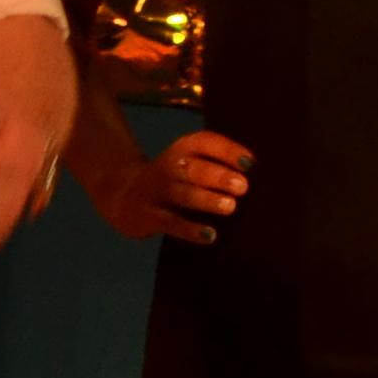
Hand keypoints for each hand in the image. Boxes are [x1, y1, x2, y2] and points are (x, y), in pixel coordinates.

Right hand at [88, 126, 248, 242]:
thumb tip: (254, 176)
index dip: (227, 150)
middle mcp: (168, 167)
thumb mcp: (187, 165)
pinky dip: (190, 229)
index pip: (204, 142)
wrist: (122, 196)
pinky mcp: (147, 216)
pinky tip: (210, 235)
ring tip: (230, 207)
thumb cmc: (172, 181)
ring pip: (182, 194)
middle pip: (192, 168)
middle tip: (243, 187)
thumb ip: (216, 165)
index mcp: (182, 150)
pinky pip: (170, 222)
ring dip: (206, 199)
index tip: (250, 164)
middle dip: (218, 176)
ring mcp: (156, 192)